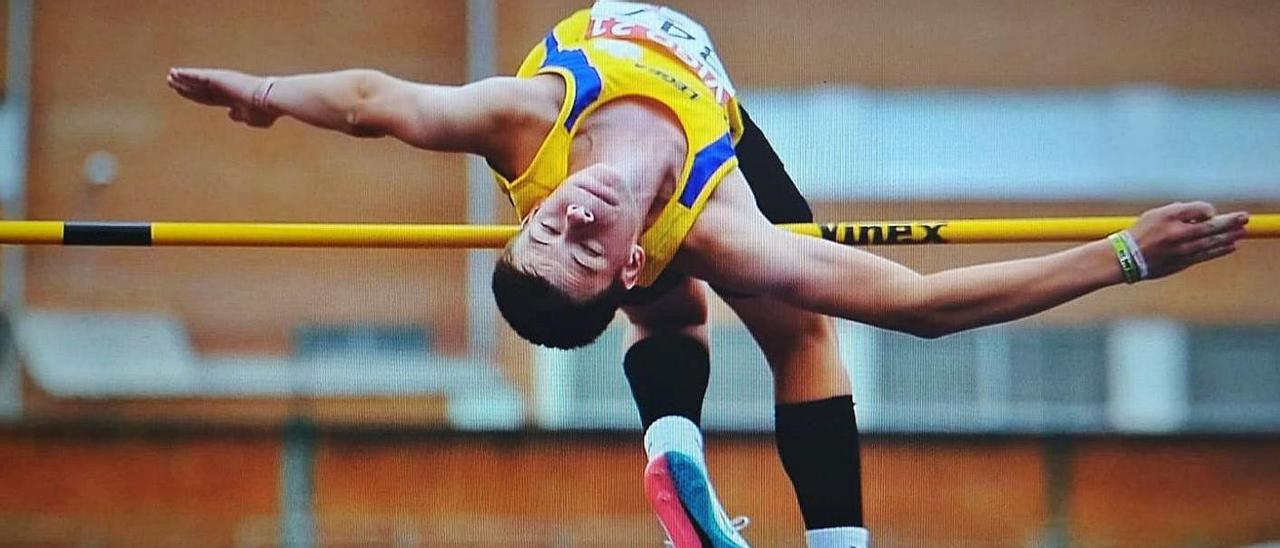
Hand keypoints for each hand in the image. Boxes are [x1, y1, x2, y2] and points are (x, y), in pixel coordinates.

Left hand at [167, 67, 279, 127]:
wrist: (268, 101)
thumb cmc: (264, 112)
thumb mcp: (252, 119)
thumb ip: (240, 116)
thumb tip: (230, 115)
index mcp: (232, 99)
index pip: (210, 98)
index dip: (197, 96)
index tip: (188, 95)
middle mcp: (224, 89)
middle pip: (200, 89)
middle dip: (186, 87)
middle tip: (173, 83)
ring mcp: (220, 83)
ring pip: (196, 82)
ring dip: (182, 80)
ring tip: (170, 77)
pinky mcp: (217, 78)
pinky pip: (197, 76)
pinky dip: (185, 74)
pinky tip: (174, 73)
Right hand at [1126, 202, 1249, 279]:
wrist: (1124, 259)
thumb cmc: (1140, 233)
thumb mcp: (1158, 214)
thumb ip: (1184, 211)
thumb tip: (1207, 215)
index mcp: (1174, 222)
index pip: (1204, 214)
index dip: (1213, 212)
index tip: (1220, 213)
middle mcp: (1180, 237)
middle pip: (1213, 229)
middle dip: (1231, 224)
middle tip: (1246, 219)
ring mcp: (1183, 252)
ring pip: (1213, 244)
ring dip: (1230, 238)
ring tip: (1243, 233)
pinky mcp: (1183, 264)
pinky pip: (1206, 255)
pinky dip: (1220, 250)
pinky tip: (1230, 247)